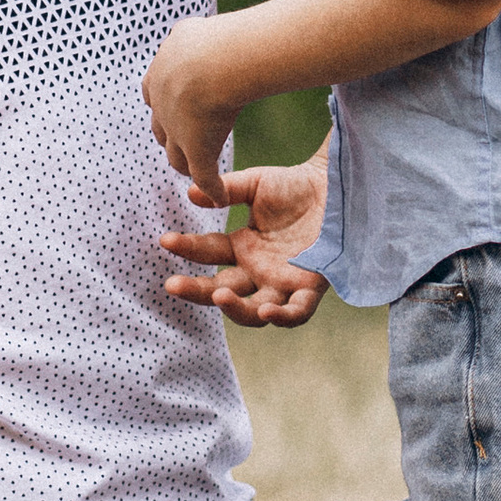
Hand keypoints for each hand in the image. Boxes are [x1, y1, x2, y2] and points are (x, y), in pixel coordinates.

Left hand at [143, 15, 241, 206]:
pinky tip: (219, 198)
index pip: (153, 94)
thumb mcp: (193, 31)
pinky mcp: (197, 151)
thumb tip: (197, 29)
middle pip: (161, 127)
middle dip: (171, 133)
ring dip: (186, 162)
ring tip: (198, 171)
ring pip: (177, 155)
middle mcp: (162, 105)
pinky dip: (211, 187)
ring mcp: (178, 131)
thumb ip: (192, 36)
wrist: (214, 62)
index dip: (164, 102)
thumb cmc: (213, 40)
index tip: (177, 104)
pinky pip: (203, 176)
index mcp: (158, 75)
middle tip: (184, 139)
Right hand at [162, 154, 329, 328]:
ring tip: (220, 295)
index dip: (187, 248)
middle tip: (172, 285)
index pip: (208, 254)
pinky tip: (267, 310)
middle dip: (196, 290)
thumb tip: (192, 191)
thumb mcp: (255, 184)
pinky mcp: (310, 286)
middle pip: (223, 290)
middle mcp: (258, 270)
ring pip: (255, 310)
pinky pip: (296, 312)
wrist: (334, 184)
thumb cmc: (295, 185)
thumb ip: (226, 190)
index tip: (165, 240)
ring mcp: (283, 282)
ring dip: (236, 309)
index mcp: (243, 247)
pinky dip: (282, 316)